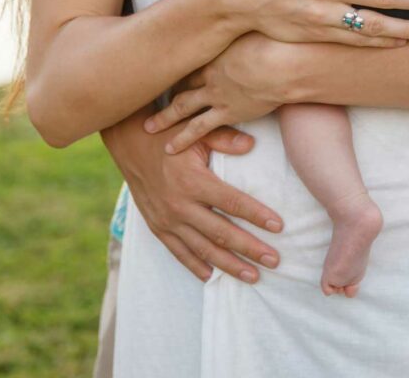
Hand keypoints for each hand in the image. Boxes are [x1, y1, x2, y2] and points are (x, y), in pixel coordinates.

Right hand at [103, 109, 282, 282]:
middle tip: (275, 260)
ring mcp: (167, 220)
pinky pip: (178, 252)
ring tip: (253, 276)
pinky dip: (195, 266)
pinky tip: (212, 277)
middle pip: (222, 233)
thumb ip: (224, 138)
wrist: (129, 144)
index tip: (279, 226)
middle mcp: (180, 205)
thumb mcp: (195, 131)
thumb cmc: (169, 135)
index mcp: (193, 181)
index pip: (232, 203)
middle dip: (250, 249)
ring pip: (203, 250)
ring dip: (229, 265)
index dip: (257, 215)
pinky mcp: (157, 227)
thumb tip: (252, 145)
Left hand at [144, 33, 285, 152]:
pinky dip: (183, 138)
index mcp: (217, 51)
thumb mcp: (259, 24)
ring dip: (165, 117)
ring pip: (183, 106)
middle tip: (150, 93)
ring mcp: (216, 94)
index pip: (192, 58)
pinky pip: (199, 128)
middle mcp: (211, 72)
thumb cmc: (278, 40)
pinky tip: (169, 148)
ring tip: (148, 127)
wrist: (285, 64)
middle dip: (166, 88)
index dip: (179, 64)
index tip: (169, 65)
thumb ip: (251, 22)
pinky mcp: (227, 112)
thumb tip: (254, 10)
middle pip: (182, 81)